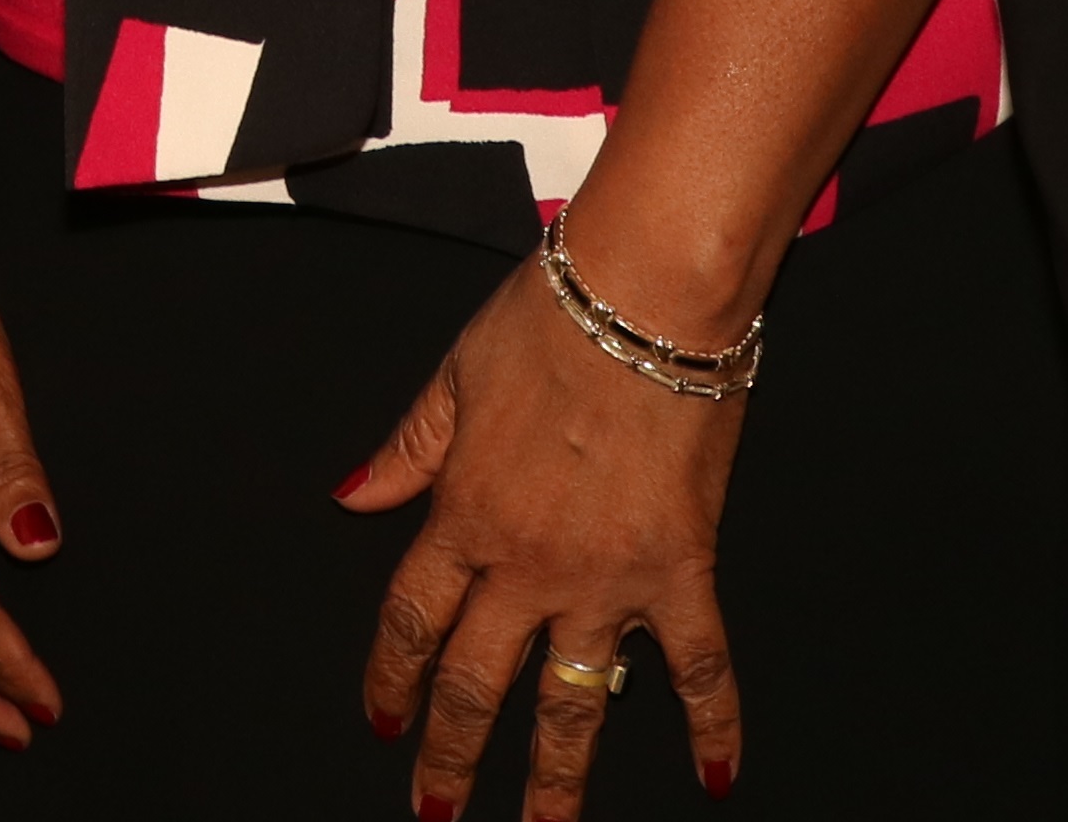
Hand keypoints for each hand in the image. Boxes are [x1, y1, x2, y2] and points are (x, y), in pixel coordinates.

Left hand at [340, 260, 746, 819]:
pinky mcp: (681, 571)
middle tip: (437, 811)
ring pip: (574, 704)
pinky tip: (715, 777)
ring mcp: (606, 579)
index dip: (392, 679)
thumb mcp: (454, 375)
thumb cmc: (550, 319)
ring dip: (555, 778)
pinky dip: (713, 725)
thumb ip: (407, 449)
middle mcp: (527, 563)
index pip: (412, 620)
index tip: (384, 722)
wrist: (646, 297)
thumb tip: (352, 496)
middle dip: (450, 755)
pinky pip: (700, 667)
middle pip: (477, 682)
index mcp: (464, 514)